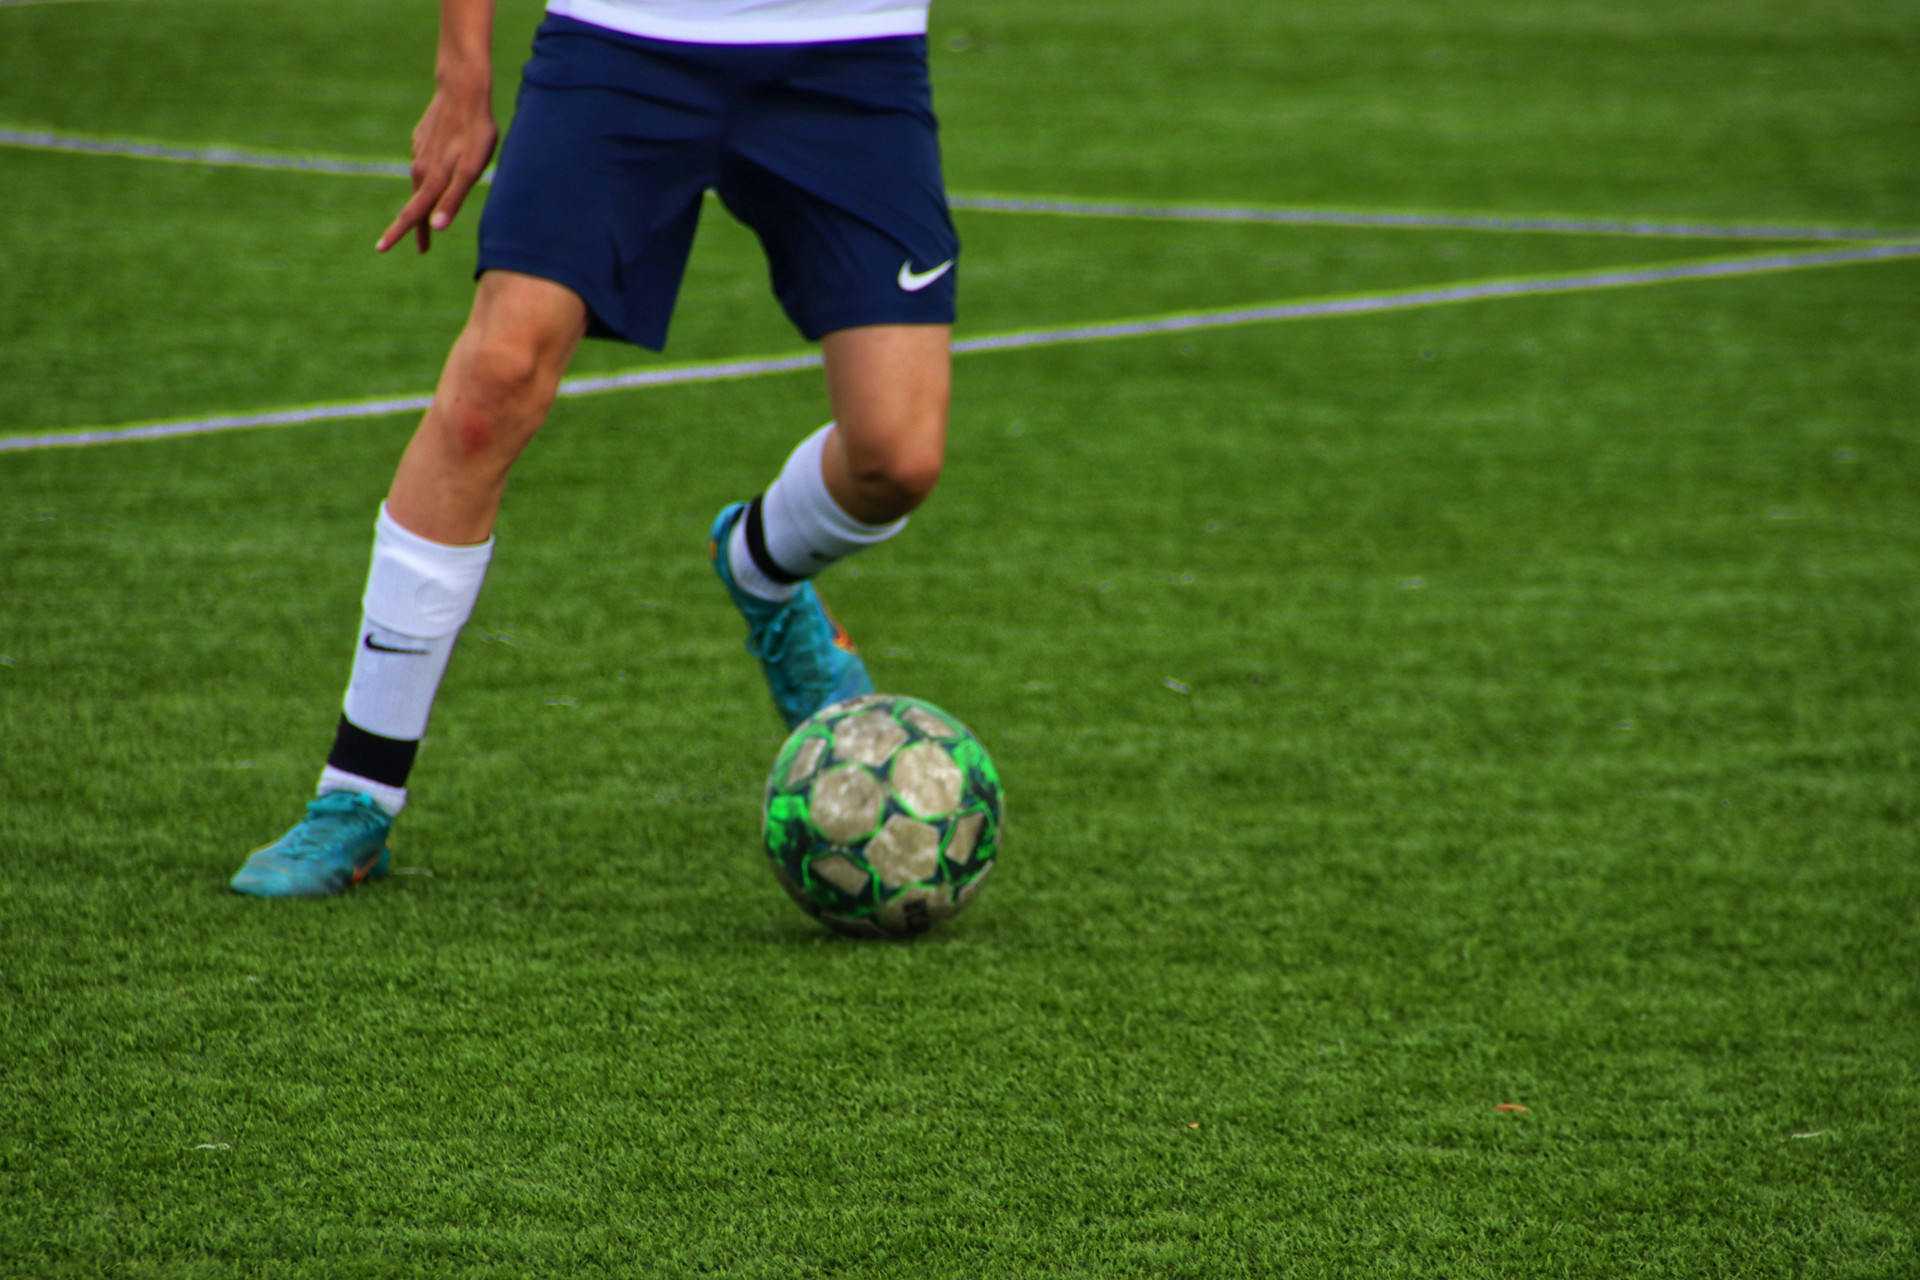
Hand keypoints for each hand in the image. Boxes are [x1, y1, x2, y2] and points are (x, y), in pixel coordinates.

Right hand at [377, 82, 497, 254]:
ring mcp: (421, 152)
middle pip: (416, 204)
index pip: (412, 214)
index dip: (399, 234)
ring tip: (430, 218)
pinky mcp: (424, 140)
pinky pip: (426, 164)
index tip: (381, 249)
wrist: (463, 89)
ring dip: (423, 202)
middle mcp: (420, 168)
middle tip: (421, 248)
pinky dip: (430, 176)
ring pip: (421, 184)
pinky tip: (437, 176)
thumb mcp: (470, 170)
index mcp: (430, 179)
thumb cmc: (474, 132)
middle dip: (415, 227)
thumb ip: (453, 199)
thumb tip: (436, 227)